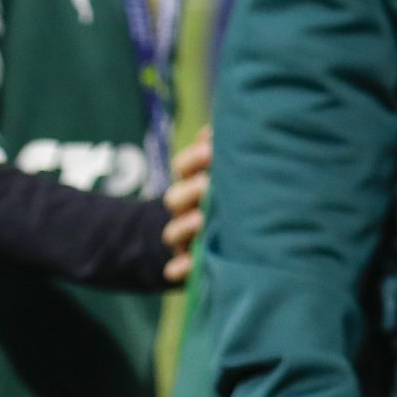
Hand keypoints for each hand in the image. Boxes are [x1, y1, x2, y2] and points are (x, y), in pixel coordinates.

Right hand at [162, 126, 208, 283]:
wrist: (198, 234)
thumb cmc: (220, 193)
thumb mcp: (220, 170)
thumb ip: (220, 150)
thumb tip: (222, 127)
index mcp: (191, 181)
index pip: (183, 166)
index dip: (193, 158)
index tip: (211, 150)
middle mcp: (182, 208)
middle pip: (175, 197)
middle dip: (191, 190)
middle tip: (208, 183)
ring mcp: (182, 236)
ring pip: (173, 231)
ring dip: (185, 225)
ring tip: (201, 220)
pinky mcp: (186, 262)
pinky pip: (176, 268)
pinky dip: (179, 268)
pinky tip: (180, 269)